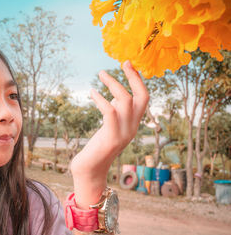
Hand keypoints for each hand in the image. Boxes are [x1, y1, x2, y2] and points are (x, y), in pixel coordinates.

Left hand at [71, 60, 148, 208]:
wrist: (90, 172)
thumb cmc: (96, 149)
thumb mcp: (108, 129)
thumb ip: (114, 114)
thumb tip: (112, 97)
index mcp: (133, 125)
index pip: (144, 99)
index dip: (139, 81)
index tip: (130, 65)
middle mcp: (133, 128)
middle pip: (141, 97)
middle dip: (134, 77)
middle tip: (123, 62)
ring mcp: (123, 134)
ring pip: (125, 100)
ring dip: (112, 84)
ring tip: (100, 74)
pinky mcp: (111, 138)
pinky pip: (109, 111)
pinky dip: (100, 98)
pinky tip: (91, 92)